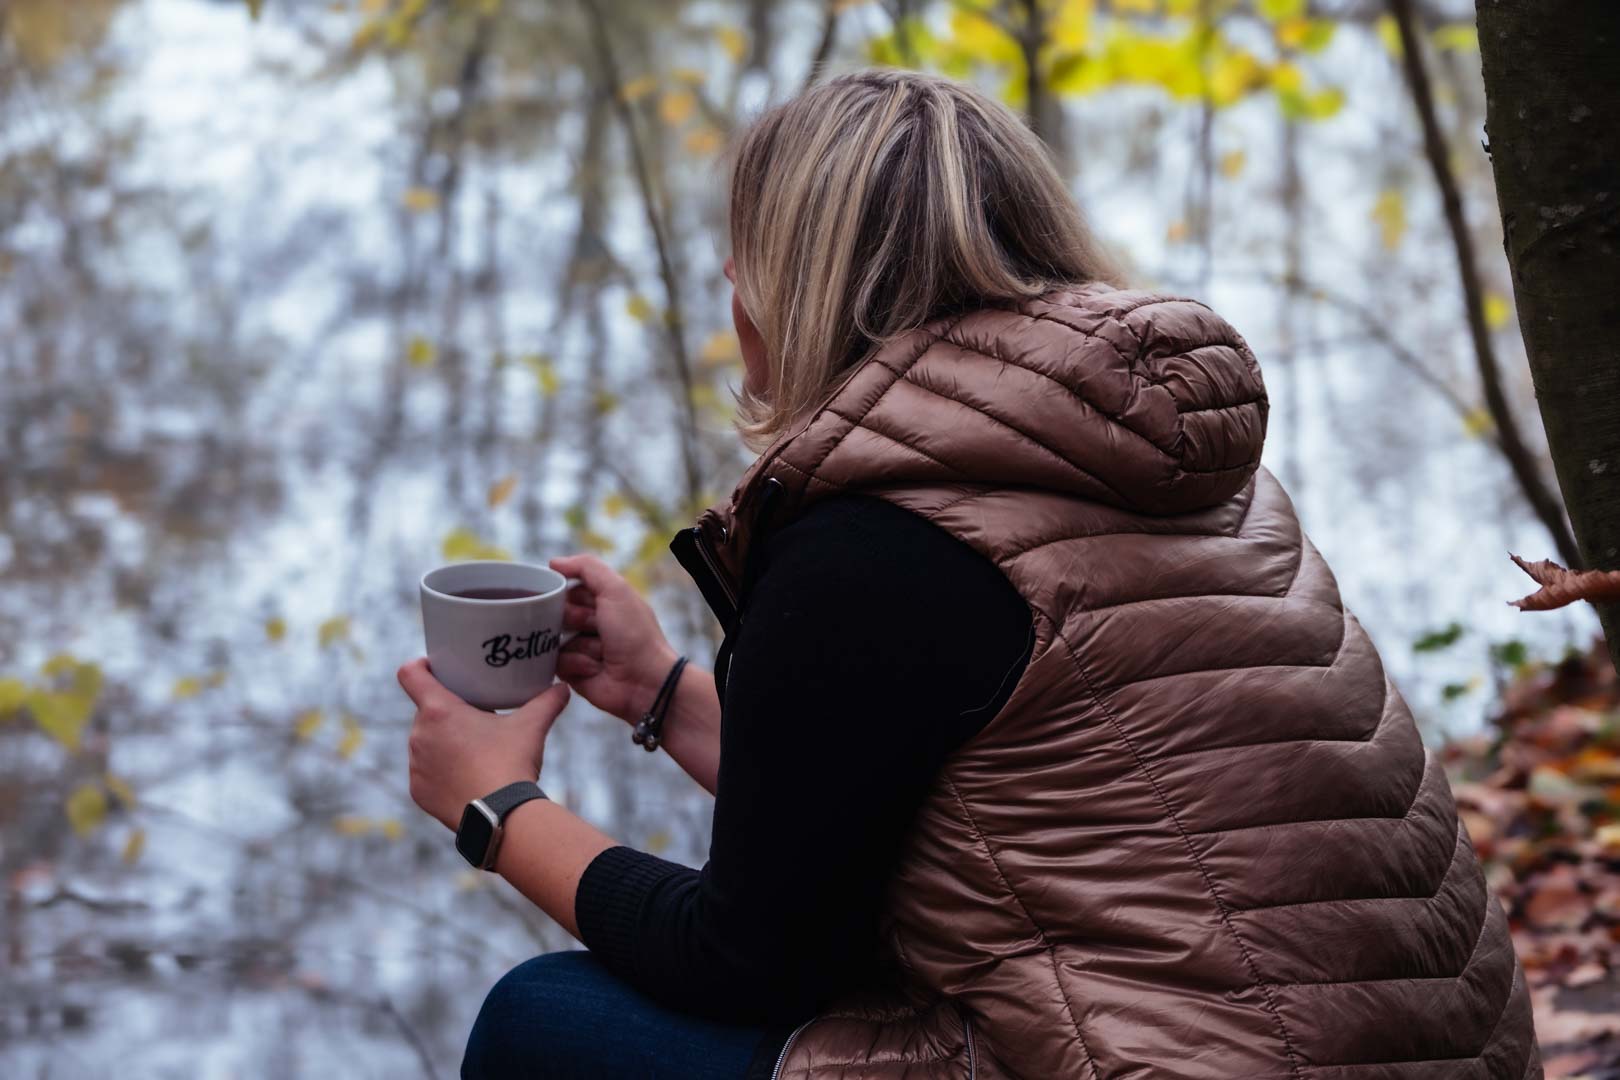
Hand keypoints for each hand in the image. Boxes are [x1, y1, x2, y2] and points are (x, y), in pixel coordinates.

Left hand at [397, 657, 570, 830]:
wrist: (502, 817)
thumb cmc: (511, 764)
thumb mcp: (532, 726)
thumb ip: (547, 702)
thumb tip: (563, 688)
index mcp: (439, 711)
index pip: (410, 674)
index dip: (420, 666)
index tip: (436, 668)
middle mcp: (418, 736)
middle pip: (425, 711)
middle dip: (445, 711)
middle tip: (472, 715)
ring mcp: (416, 765)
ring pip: (425, 742)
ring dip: (442, 741)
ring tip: (471, 748)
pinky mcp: (418, 791)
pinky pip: (425, 772)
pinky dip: (441, 771)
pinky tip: (464, 775)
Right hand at [549, 553, 678, 725]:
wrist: (646, 681)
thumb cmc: (635, 634)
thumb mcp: (615, 590)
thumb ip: (587, 568)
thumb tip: (554, 562)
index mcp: (603, 601)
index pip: (568, 589)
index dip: (567, 592)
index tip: (571, 597)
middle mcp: (591, 623)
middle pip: (557, 613)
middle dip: (571, 619)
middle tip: (592, 625)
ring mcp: (581, 648)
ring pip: (554, 639)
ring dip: (578, 645)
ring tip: (600, 653)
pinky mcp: (574, 672)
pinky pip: (557, 663)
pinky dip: (576, 664)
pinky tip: (596, 668)